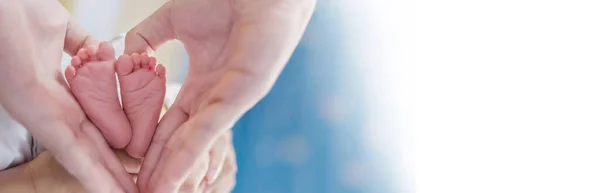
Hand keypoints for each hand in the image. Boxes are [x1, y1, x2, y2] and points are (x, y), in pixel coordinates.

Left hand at [0, 1, 135, 192]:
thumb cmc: (16, 12)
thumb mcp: (60, 29)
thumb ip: (84, 44)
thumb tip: (108, 52)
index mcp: (60, 90)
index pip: (97, 124)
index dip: (120, 142)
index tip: (140, 157)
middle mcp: (54, 109)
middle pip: (94, 147)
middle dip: (118, 172)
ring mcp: (46, 116)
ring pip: (85, 158)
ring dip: (111, 183)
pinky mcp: (39, 117)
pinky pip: (71, 152)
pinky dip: (94, 175)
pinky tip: (113, 192)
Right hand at [124, 0, 315, 191]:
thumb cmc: (223, 1)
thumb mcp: (173, 21)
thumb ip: (146, 39)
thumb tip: (122, 58)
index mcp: (204, 84)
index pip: (172, 122)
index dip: (152, 145)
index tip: (133, 165)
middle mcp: (216, 98)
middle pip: (183, 140)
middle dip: (161, 167)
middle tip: (141, 191)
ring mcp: (230, 99)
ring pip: (196, 143)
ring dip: (175, 171)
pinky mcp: (242, 95)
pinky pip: (211, 130)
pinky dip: (191, 156)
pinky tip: (175, 179)